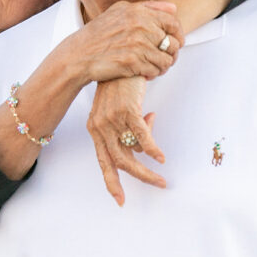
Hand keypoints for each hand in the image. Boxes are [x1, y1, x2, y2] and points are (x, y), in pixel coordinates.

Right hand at [65, 0, 184, 83]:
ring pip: (167, 60)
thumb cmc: (100, 33)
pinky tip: (144, 73)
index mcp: (138, 12)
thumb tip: (174, 8)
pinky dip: (152, 74)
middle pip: (172, 43)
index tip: (175, 42)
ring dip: (163, 66)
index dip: (178, 34)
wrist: (79, 55)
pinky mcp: (132, 63)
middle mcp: (140, 26)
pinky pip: (155, 71)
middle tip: (163, 58)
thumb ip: (148, 7)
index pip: (173, 22)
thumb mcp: (120, 11)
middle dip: (171, 54)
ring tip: (154, 67)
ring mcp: (136, 45)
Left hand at [87, 77, 165, 205]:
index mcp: (95, 129)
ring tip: (162, 175)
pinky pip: (142, 137)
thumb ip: (128, 129)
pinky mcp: (127, 111)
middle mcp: (100, 127)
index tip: (120, 200)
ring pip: (131, 154)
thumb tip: (143, 146)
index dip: (111, 182)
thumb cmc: (121, 84)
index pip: (103, 161)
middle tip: (157, 185)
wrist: (121, 57)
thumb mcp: (120, 109)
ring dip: (148, 169)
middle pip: (119, 162)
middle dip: (138, 178)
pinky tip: (161, 157)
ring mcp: (113, 119)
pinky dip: (153, 150)